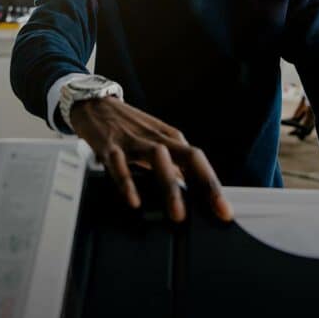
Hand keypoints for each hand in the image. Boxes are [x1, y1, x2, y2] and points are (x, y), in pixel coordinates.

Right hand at [69, 97, 232, 222]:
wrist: (94, 103)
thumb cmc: (127, 126)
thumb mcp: (154, 141)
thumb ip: (171, 165)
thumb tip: (189, 192)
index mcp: (170, 138)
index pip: (198, 162)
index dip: (214, 186)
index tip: (224, 211)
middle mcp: (157, 138)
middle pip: (189, 157)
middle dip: (205, 185)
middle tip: (215, 211)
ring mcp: (134, 141)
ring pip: (158, 160)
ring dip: (170, 187)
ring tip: (177, 214)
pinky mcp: (110, 145)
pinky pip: (120, 164)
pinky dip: (128, 183)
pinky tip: (134, 200)